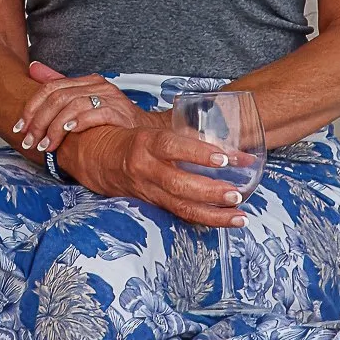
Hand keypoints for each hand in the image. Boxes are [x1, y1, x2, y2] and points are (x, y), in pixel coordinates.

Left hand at [12, 61, 142, 154]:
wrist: (147, 131)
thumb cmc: (114, 119)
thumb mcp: (83, 101)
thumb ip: (58, 85)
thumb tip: (33, 68)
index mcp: (86, 82)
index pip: (50, 87)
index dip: (31, 107)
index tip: (20, 127)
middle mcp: (97, 85)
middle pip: (58, 98)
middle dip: (39, 122)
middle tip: (30, 141)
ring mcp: (110, 97)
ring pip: (73, 105)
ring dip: (54, 128)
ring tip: (46, 145)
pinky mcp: (120, 112)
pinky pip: (95, 113)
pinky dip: (79, 122)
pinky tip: (68, 132)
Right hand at [61, 120, 253, 227]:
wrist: (99, 159)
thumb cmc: (132, 139)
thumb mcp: (151, 127)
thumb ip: (182, 127)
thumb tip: (219, 120)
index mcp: (145, 143)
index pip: (172, 146)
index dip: (198, 153)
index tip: (225, 157)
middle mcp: (145, 169)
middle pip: (178, 184)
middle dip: (211, 191)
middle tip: (237, 192)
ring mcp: (149, 190)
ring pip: (182, 206)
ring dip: (214, 213)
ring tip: (240, 215)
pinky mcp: (154, 204)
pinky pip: (182, 214)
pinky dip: (208, 219)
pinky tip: (229, 220)